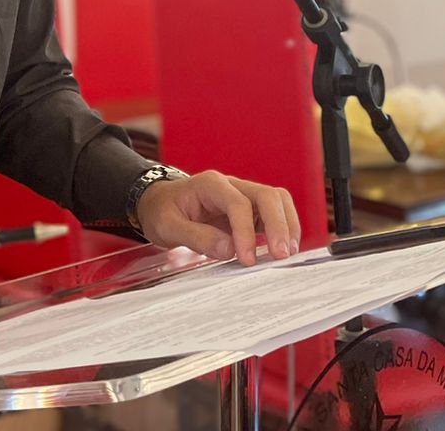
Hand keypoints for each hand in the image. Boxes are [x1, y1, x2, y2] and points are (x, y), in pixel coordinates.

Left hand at [135, 171, 299, 265]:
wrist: (158, 204)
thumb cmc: (162, 211)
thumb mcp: (167, 226)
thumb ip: (197, 237)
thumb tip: (229, 250)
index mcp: (210, 184)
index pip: (238, 203)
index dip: (246, 232)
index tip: (247, 259)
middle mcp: (231, 186)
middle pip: (266, 195)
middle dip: (278, 225)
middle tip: (281, 255)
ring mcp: (242, 196)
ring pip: (276, 201)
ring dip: (286, 226)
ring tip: (286, 253)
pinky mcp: (249, 211)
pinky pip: (273, 215)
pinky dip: (282, 230)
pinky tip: (281, 250)